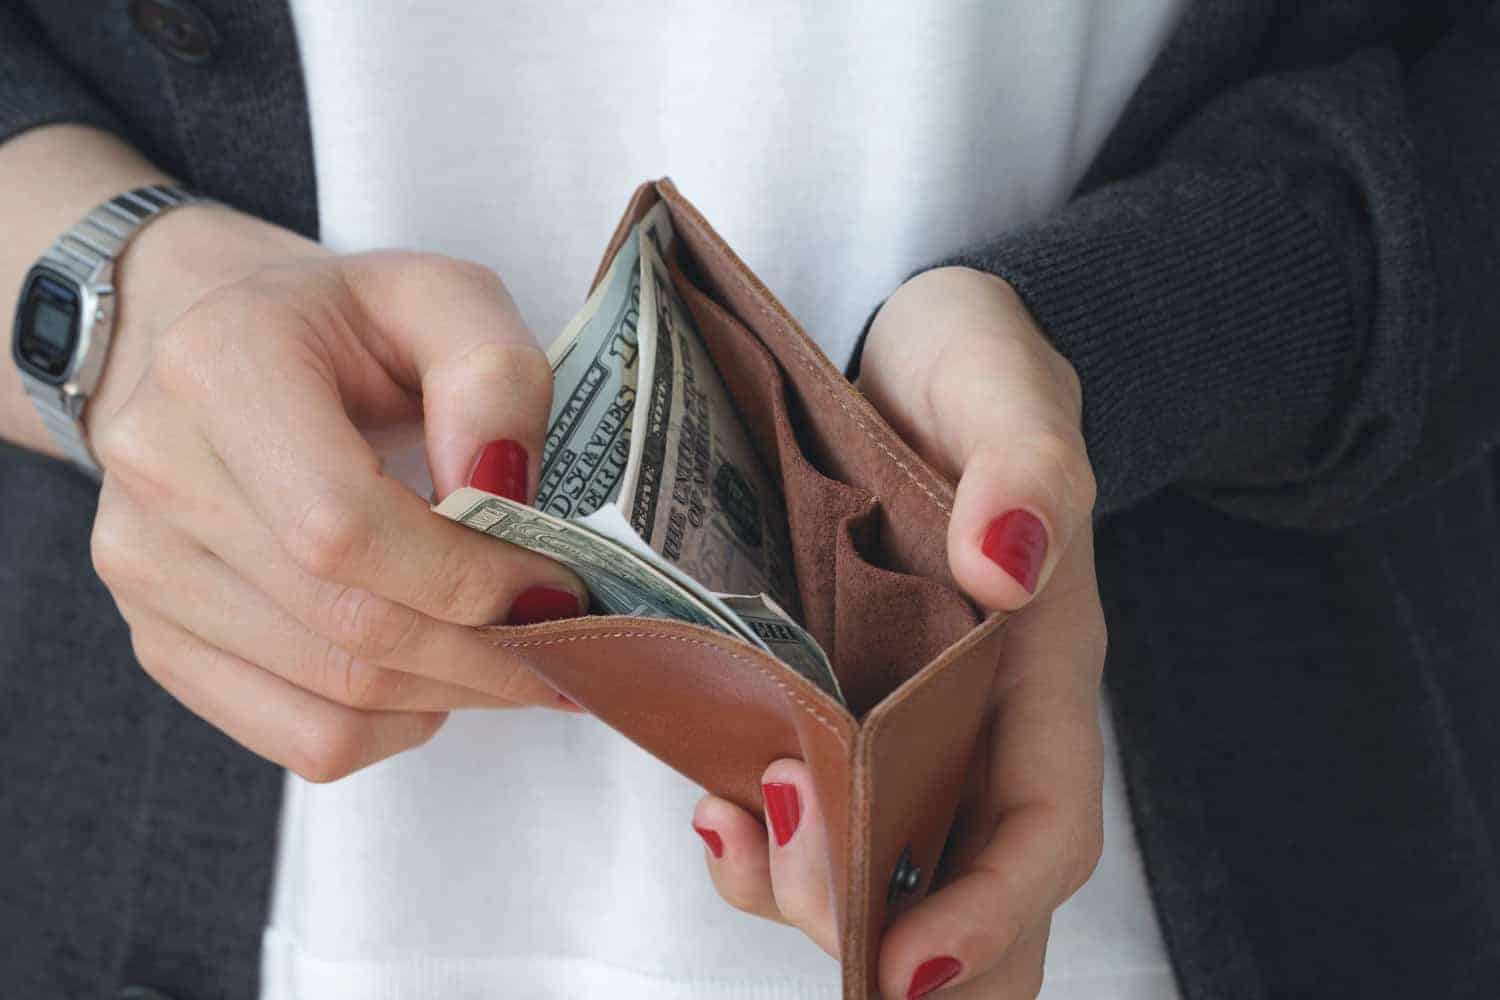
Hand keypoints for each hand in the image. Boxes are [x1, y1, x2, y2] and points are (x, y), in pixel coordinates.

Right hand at [87, 204, 587, 781]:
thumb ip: (492, 372)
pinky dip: (398, 727)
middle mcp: (159, 475)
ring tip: (525, 654)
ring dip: (459, 692)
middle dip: (488, 651)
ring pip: (336, 697)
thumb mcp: (440, 298)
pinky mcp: (160, 640)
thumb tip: (506, 491)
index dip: (469, 576)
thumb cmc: (342, 323)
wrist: (207, 337)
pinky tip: (441, 674)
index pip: (343, 529)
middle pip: (349, 625)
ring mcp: (142, 570)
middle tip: (573, 645)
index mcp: (219, 370)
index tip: (559, 583)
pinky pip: (302, 739)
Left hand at [691, 267, 1105, 997]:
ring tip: (737, 837)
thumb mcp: (1002, 382)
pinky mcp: (833, 695)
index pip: (1042, 827)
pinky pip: (811, 799)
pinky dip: (764, 835)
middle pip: (967, 883)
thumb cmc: (970, 371)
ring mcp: (904, 714)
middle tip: (814, 930)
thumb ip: (1026, 462)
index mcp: (1039, 663)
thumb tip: (1011, 562)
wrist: (908, 357)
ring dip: (814, 893)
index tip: (907, 962)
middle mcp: (978, 713)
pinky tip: (716, 807)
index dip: (991, 912)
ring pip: (883, 863)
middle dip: (898, 941)